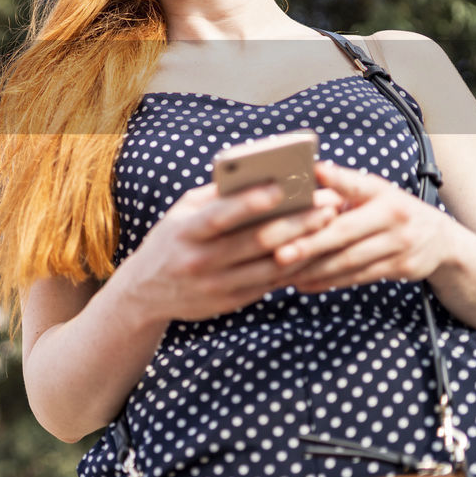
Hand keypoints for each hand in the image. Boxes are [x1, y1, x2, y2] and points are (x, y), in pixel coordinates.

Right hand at [127, 180, 342, 321]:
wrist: (145, 292)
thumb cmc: (171, 239)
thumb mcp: (180, 213)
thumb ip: (214, 196)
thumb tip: (257, 174)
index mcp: (184, 232)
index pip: (221, 216)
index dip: (253, 201)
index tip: (284, 184)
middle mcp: (199, 261)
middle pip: (257, 241)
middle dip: (298, 220)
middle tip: (329, 203)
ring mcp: (216, 285)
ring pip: (271, 265)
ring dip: (305, 243)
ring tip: (330, 222)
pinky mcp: (231, 302)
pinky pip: (270, 283)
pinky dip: (294, 264)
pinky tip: (314, 246)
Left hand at [280, 161, 458, 293]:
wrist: (442, 241)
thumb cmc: (392, 210)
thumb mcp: (374, 192)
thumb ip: (343, 187)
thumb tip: (307, 174)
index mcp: (381, 191)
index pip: (356, 184)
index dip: (336, 178)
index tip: (313, 172)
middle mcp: (393, 215)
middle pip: (345, 232)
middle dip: (310, 244)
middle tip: (279, 253)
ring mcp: (400, 244)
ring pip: (349, 260)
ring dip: (313, 269)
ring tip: (282, 273)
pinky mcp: (401, 268)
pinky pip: (358, 277)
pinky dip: (328, 282)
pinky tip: (303, 284)